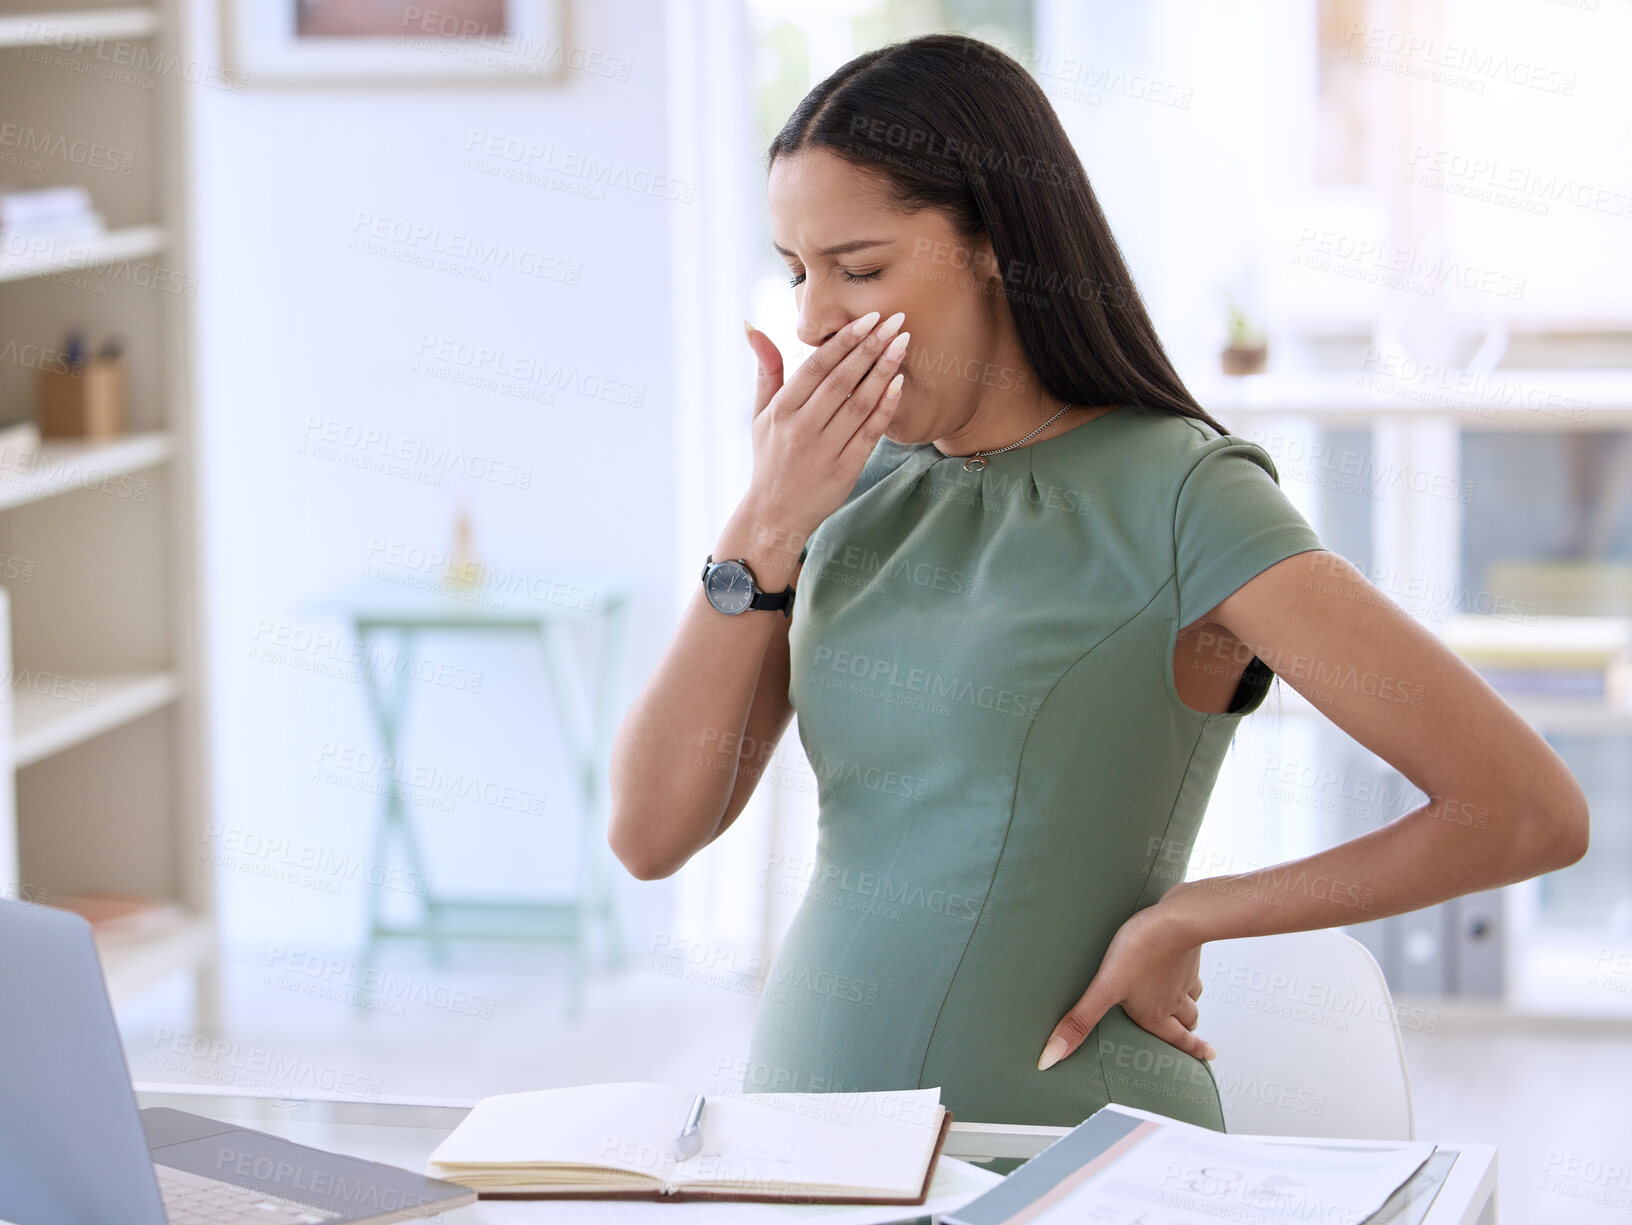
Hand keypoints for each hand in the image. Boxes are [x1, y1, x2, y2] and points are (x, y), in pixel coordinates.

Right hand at [741, 312, 909, 538]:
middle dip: (871, 347)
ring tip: (903, 344)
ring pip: (859, 403)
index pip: (817, 366)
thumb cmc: (770, 458)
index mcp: (781, 411)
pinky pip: (870, 433)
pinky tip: (900, 384)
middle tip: (896, 321)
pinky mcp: (845, 470)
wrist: (775, 515)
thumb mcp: (760, 414)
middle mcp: (801, 429)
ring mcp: (824, 450)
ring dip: (884, 371)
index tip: (869, 318)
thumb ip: (766, 371)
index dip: (845, 340)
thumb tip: (753, 326)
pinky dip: (886, 408)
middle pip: (842, 380)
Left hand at [1036, 883, 1215, 1070]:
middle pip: (1187, 1020)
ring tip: (1189, 1008)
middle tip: (1195, 1039)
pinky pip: (1191, 970)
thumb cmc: (1141, 952)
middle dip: (1188, 1031)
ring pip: (1192, 996)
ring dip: (1190, 1005)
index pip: (1177, 1039)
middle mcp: (1173, 999)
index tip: (1208, 1057)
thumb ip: (1079, 1021)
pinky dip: (1189, 975)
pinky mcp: (1185, 951)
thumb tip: (1050, 1059)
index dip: (1192, 1051)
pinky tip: (1182, 967)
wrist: (1177, 918)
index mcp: (1155, 1013)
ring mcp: (1182, 975)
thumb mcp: (1104, 988)